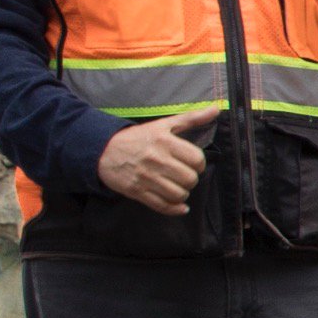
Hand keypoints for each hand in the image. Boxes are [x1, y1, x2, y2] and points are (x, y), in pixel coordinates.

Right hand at [95, 106, 221, 214]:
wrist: (102, 150)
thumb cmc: (137, 137)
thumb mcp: (163, 124)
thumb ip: (191, 118)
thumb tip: (215, 109)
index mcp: (165, 142)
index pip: (197, 160)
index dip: (199, 164)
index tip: (192, 163)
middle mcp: (156, 160)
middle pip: (190, 179)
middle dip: (191, 179)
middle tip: (183, 176)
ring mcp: (146, 177)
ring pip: (179, 194)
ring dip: (183, 194)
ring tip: (178, 187)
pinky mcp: (137, 191)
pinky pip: (163, 206)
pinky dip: (175, 209)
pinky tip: (179, 206)